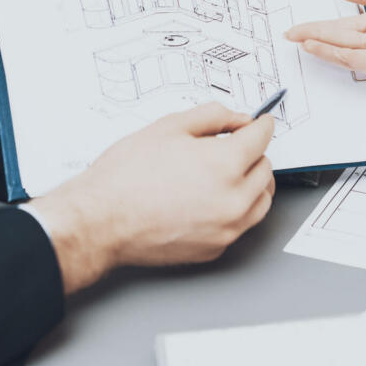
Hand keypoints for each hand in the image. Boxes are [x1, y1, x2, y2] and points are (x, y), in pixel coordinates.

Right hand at [31, 103, 275, 293]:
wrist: (100, 221)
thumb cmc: (126, 176)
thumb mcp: (169, 127)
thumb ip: (212, 117)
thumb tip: (238, 120)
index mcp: (225, 164)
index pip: (262, 139)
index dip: (261, 125)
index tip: (261, 123)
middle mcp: (233, 200)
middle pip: (266, 170)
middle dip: (254, 154)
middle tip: (235, 146)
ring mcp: (227, 228)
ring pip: (261, 201)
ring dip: (252, 184)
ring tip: (227, 174)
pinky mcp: (216, 248)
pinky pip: (241, 224)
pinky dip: (236, 209)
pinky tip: (211, 199)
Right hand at [284, 0, 365, 79]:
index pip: (339, 26)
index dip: (316, 27)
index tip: (296, 26)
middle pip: (338, 38)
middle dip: (312, 36)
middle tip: (287, 34)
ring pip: (347, 51)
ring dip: (324, 48)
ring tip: (302, 41)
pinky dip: (347, 58)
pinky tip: (331, 51)